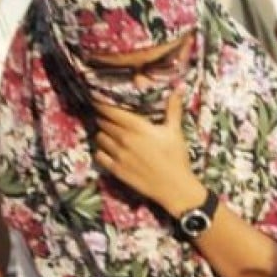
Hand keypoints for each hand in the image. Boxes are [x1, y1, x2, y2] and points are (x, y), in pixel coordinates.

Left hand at [92, 88, 203, 215]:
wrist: (174, 187)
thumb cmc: (176, 158)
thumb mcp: (175, 131)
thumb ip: (173, 109)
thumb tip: (178, 88)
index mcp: (138, 127)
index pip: (111, 111)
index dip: (102, 104)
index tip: (98, 99)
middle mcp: (124, 139)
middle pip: (103, 123)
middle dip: (103, 117)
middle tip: (107, 116)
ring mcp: (118, 155)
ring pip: (99, 138)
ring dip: (102, 133)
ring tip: (108, 132)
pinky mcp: (116, 170)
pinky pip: (99, 155)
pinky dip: (101, 150)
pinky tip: (107, 149)